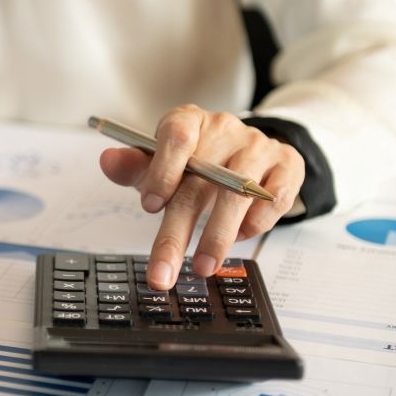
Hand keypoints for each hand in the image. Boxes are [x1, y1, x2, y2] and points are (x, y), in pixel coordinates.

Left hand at [98, 105, 302, 289]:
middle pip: (200, 181)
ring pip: (239, 193)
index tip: (149, 207)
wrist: (245, 148)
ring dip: (218, 236)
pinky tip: (241, 236)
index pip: (176, 136)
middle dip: (177, 233)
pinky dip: (257, 223)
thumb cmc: (194, 160)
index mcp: (189, 121)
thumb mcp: (160, 162)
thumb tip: (107, 162)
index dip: (163, 171)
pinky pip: (275, 198)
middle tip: (163, 273)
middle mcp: (225, 130)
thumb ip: (134, 166)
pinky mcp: (287, 165)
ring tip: (202, 267)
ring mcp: (259, 146)